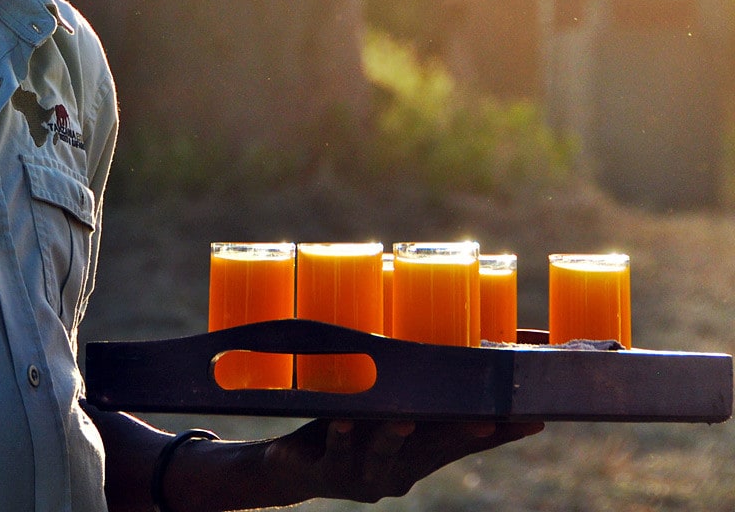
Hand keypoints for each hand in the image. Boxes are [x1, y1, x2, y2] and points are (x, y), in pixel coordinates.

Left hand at [263, 417, 543, 502]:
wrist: (293, 468)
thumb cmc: (350, 426)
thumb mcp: (386, 410)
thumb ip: (418, 393)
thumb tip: (460, 354)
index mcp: (417, 452)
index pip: (464, 443)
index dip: (499, 432)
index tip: (534, 416)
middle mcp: (397, 467)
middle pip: (432, 449)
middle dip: (459, 434)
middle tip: (483, 419)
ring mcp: (361, 473)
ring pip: (382, 453)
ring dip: (394, 436)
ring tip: (402, 420)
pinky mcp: (324, 470)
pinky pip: (332, 453)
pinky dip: (337, 438)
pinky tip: (340, 423)